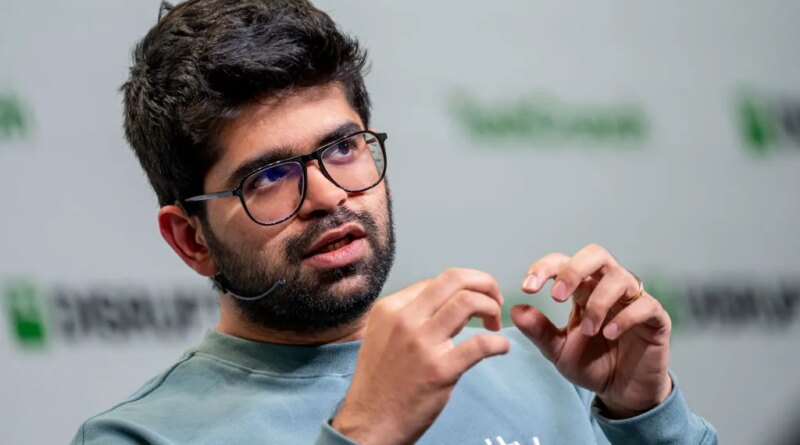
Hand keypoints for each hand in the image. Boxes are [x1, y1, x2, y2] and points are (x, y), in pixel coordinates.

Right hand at [332, 269, 509, 444]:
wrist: (368, 424)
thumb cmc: (379, 384)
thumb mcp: (383, 336)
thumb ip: (413, 318)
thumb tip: (452, 305)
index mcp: (390, 309)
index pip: (436, 281)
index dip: (463, 287)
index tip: (474, 301)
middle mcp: (405, 319)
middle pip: (454, 278)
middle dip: (484, 282)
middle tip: (494, 300)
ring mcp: (422, 343)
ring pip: (468, 301)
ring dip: (491, 307)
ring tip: (495, 323)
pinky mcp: (439, 370)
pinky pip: (480, 344)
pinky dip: (498, 343)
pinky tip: (501, 348)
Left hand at [511, 244, 671, 417]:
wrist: (622, 393)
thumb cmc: (592, 365)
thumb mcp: (559, 351)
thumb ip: (539, 331)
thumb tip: (515, 309)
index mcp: (583, 289)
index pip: (563, 262)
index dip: (544, 268)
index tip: (527, 288)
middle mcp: (608, 287)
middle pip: (596, 254)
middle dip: (574, 270)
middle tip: (556, 297)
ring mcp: (633, 300)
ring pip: (619, 277)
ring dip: (598, 301)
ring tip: (588, 330)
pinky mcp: (656, 318)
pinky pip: (644, 304)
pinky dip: (625, 317)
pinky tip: (609, 334)